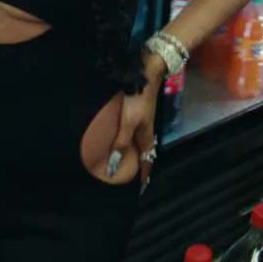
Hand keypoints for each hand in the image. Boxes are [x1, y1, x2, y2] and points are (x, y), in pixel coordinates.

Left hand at [107, 53, 163, 189]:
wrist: (146, 74)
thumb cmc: (136, 100)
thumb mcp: (127, 124)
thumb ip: (120, 143)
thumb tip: (115, 168)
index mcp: (146, 136)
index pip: (147, 159)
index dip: (145, 173)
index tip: (143, 187)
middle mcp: (147, 129)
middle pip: (145, 151)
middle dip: (142, 163)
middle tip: (135, 176)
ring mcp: (144, 119)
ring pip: (141, 140)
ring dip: (136, 151)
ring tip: (129, 159)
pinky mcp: (140, 110)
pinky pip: (137, 131)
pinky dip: (132, 139)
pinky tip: (125, 136)